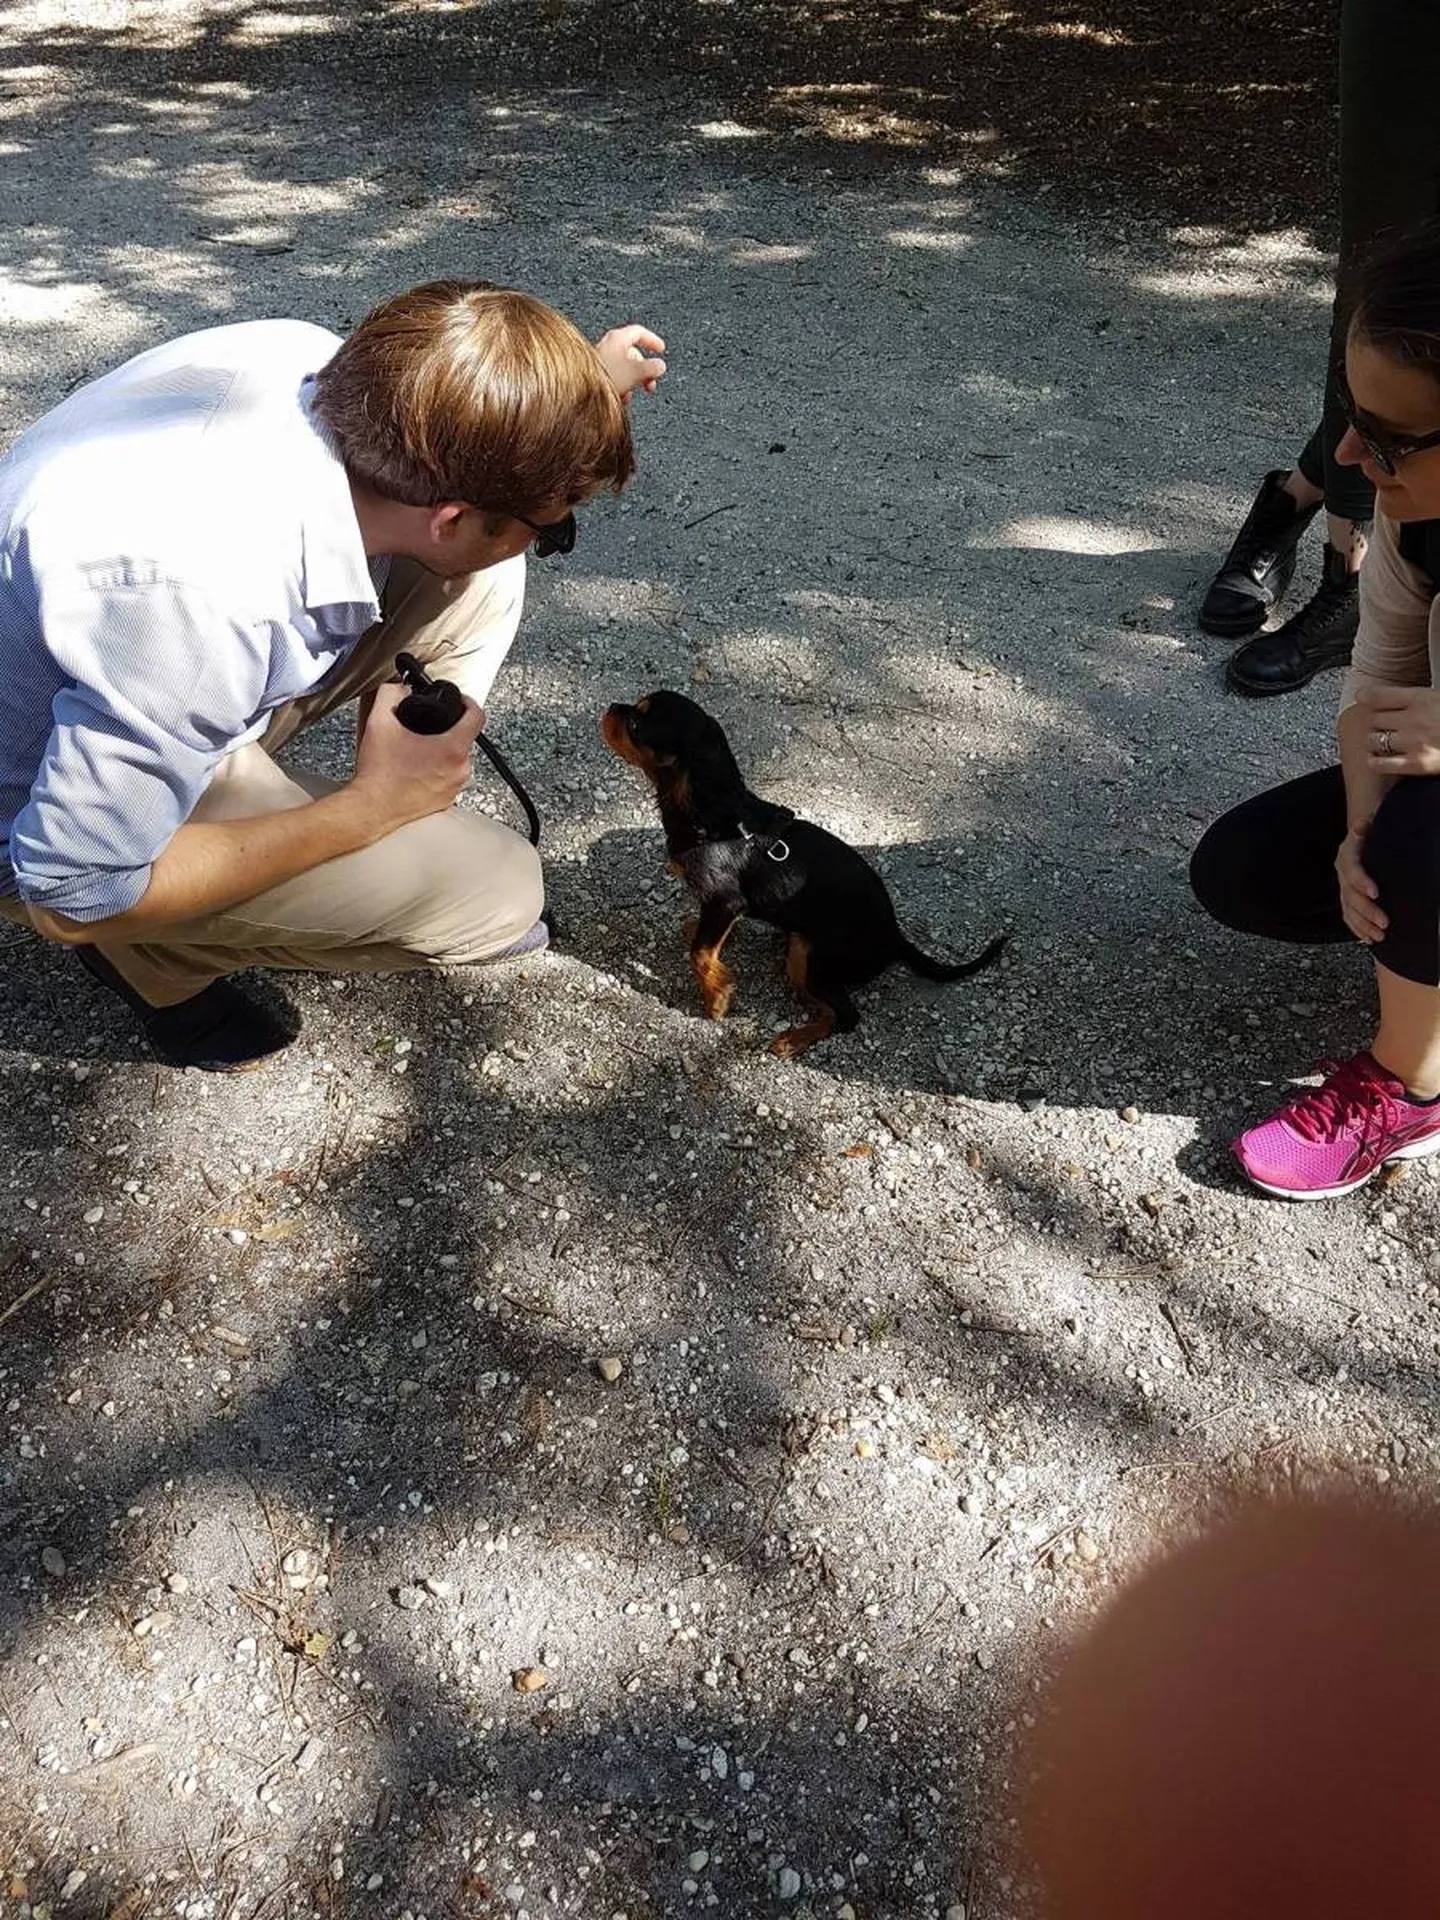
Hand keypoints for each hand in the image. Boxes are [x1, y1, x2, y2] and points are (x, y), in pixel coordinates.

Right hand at [351, 682, 484, 829]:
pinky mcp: (447, 800)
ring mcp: (455, 787)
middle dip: (448, 728)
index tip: (459, 700)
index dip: (468, 702)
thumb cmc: (379, 773)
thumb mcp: (380, 722)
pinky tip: (418, 767)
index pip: (477, 716)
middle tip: (427, 726)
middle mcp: (460, 769)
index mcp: (452, 749)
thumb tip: (399, 687)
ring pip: (457, 759)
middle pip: (465, 738)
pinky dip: (438, 769)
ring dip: (443, 750)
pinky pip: (450, 777)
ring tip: (420, 748)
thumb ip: (390, 693)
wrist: (371, 808)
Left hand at [595, 324, 666, 400]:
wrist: (578, 391)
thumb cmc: (605, 377)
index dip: (652, 341)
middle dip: (644, 369)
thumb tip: (660, 366)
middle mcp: (608, 345)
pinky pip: (613, 376)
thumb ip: (651, 368)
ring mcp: (600, 359)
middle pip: (632, 353)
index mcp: (618, 338)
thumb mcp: (635, 372)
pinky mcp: (594, 373)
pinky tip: (619, 397)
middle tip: (650, 384)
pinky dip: (620, 385)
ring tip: (631, 394)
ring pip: (623, 367)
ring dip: (632, 381)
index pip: (639, 333)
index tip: (661, 350)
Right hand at [1335, 825, 1387, 944]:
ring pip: (1350, 911)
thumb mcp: (1366, 827)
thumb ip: (1363, 828)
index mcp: (1347, 858)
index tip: (1376, 893)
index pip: (1352, 871)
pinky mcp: (1348, 900)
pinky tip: (1369, 940)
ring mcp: (1344, 890)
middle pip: (1351, 897)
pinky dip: (1358, 929)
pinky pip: (1349, 917)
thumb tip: (1362, 824)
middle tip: (1385, 923)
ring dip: (1364, 926)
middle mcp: (1342, 876)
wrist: (1358, 839)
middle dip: (1367, 912)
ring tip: (1380, 936)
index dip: (1362, 882)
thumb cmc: (1368, 834)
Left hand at [1358, 687, 1439, 773]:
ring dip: (1376, 741)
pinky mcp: (1416, 765)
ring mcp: (1414, 743)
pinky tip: (1380, 760)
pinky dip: (1376, 761)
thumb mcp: (1439, 698)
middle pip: (1374, 718)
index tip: (1363, 698)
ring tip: (1385, 742)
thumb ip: (1419, 699)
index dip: (1368, 696)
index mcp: (1422, 698)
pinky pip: (1380, 764)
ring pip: (1374, 740)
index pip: (1380, 695)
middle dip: (1377, 722)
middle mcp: (1414, 719)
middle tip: (1386, 726)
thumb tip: (1394, 698)